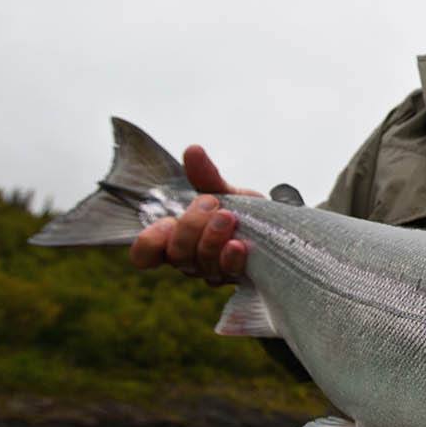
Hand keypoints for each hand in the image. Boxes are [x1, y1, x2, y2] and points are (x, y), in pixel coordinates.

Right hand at [128, 145, 261, 283]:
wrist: (280, 228)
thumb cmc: (242, 211)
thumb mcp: (223, 191)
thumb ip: (205, 176)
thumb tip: (193, 149)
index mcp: (176, 240)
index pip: (145, 254)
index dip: (148, 244)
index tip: (165, 224)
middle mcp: (190, 261)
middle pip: (176, 253)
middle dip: (190, 226)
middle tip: (210, 202)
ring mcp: (213, 272)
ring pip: (200, 263)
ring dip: (211, 238)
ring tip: (227, 216)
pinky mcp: (237, 276)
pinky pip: (227, 272)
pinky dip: (230, 257)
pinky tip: (238, 244)